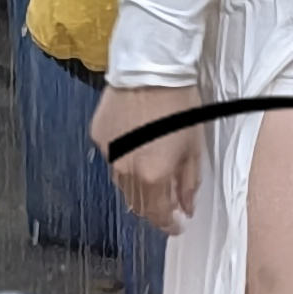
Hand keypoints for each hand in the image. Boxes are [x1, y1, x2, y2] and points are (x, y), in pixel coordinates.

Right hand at [94, 83, 200, 232]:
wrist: (151, 68)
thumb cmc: (180, 106)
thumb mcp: (193, 148)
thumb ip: (188, 183)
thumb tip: (186, 208)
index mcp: (153, 177)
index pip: (156, 215)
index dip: (167, 224)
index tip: (176, 225)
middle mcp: (126, 170)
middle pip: (136, 203)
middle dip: (153, 207)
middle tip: (166, 202)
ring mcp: (109, 153)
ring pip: (121, 183)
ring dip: (137, 186)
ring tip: (151, 174)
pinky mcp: (99, 135)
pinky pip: (112, 158)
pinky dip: (124, 160)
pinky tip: (136, 146)